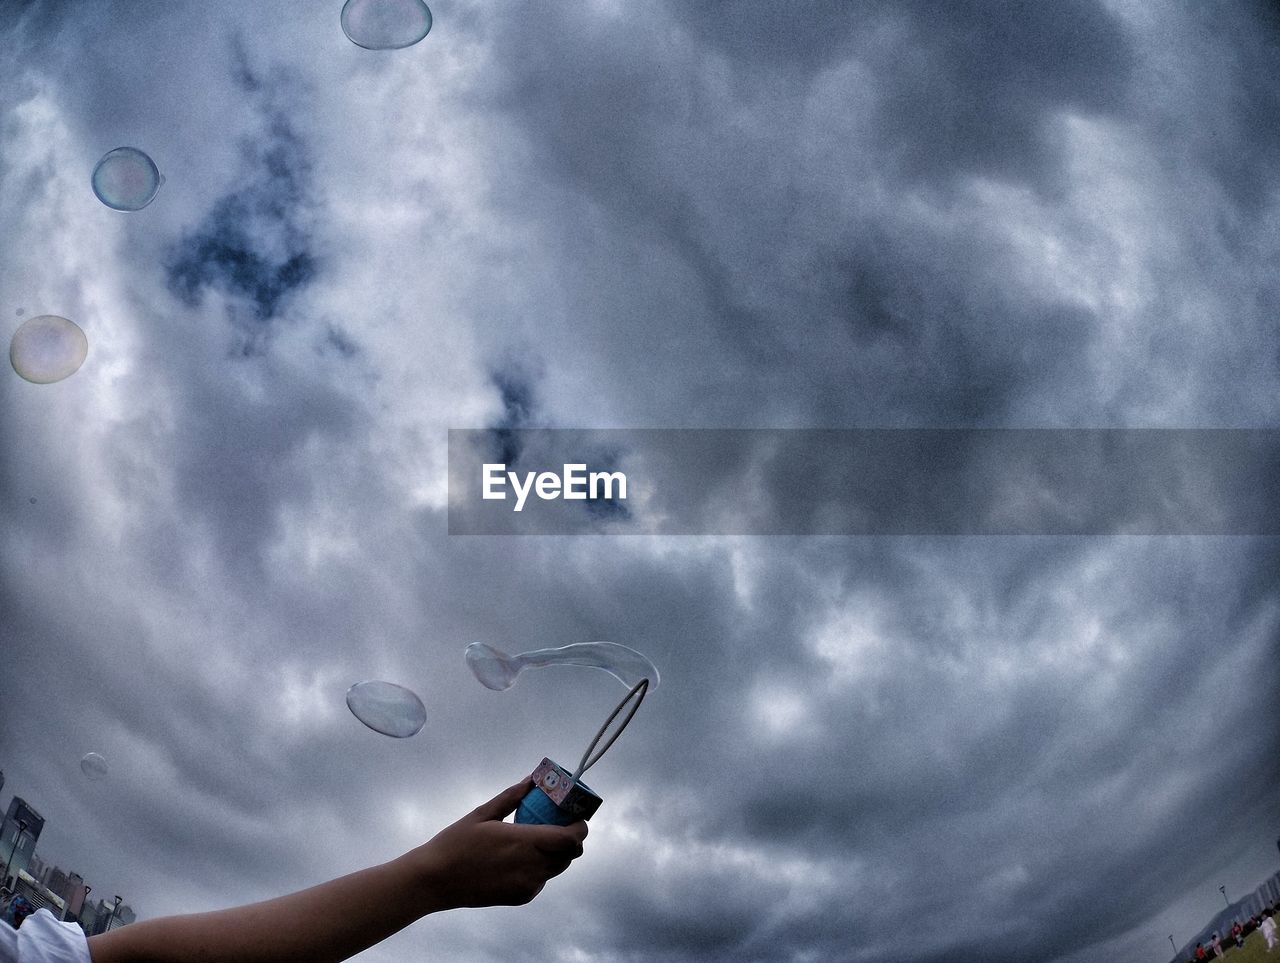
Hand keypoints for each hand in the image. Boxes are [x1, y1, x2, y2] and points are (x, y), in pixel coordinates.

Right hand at [409, 777, 587, 908]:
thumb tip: (532, 779)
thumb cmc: (456, 842)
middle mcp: (532, 867)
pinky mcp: (521, 897)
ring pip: (557, 868)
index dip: (580, 828)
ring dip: (555, 852)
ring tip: (537, 838)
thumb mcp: (483, 813)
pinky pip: (541, 879)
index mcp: (525, 843)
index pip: (571, 839)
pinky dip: (540, 867)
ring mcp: (527, 886)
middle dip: (568, 839)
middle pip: (569, 854)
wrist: (435, 880)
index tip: (575, 816)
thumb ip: (512, 796)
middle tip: (556, 823)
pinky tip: (520, 857)